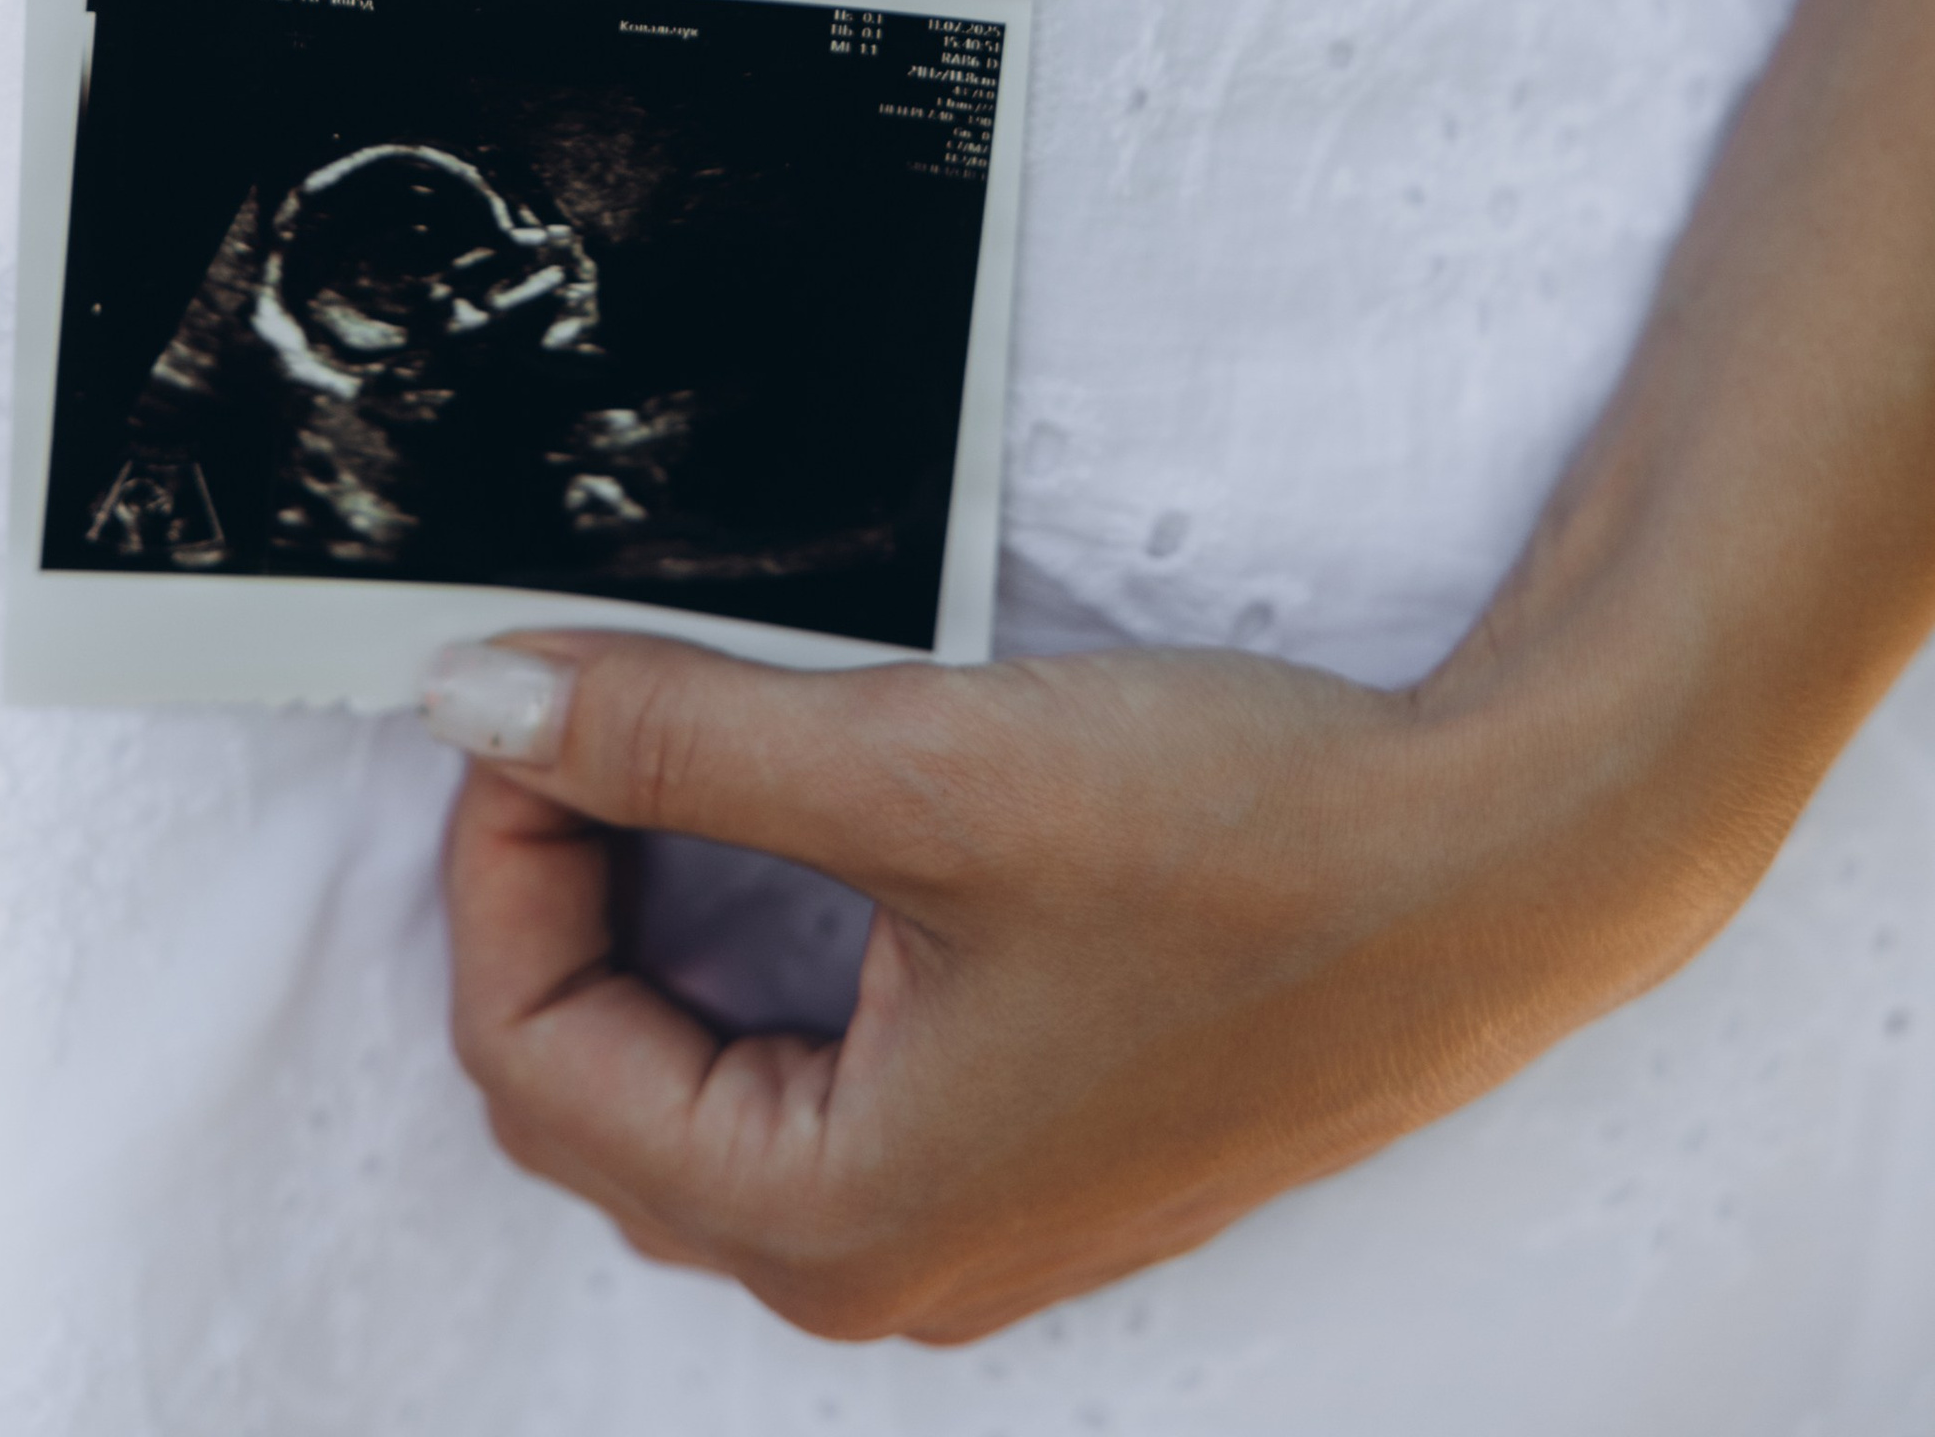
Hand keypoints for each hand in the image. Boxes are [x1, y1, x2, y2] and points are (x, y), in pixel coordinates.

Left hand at [434, 619, 1755, 1343]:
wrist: (1490, 865)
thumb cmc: (1243, 843)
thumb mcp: (920, 766)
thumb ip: (676, 743)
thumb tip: (480, 706)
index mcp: (838, 1220)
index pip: (539, 1061)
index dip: (499, 864)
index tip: (522, 711)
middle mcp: (887, 1264)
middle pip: (598, 1095)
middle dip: (559, 899)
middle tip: (581, 723)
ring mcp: (961, 1223)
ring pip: (697, 1090)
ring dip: (650, 922)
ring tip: (667, 755)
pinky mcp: (1018, 1154)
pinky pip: (804, 1081)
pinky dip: (750, 950)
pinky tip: (783, 830)